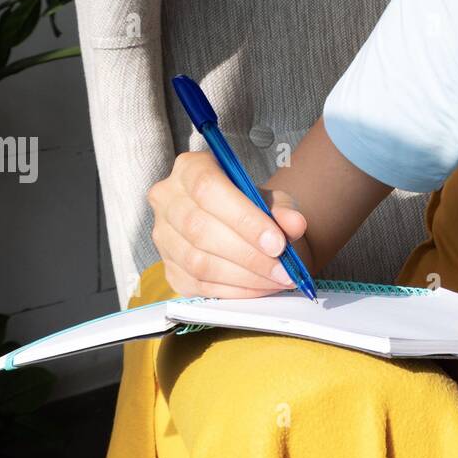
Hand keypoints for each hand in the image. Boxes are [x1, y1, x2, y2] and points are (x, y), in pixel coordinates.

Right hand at [149, 151, 307, 297]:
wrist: (238, 224)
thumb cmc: (252, 205)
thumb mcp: (271, 198)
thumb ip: (283, 209)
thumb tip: (294, 224)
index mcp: (190, 167)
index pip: (208, 189)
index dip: (244, 219)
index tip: (277, 243)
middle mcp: (167, 199)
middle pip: (200, 229)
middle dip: (249, 255)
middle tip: (283, 270)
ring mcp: (162, 236)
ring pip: (197, 261)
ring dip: (243, 277)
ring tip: (276, 280)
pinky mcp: (168, 268)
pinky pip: (197, 285)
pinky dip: (233, 290)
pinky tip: (259, 287)